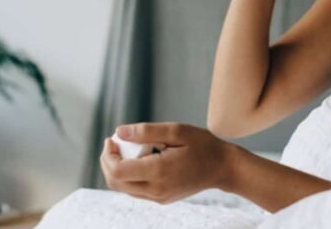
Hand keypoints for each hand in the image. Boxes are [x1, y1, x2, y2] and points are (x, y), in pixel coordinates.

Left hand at [99, 122, 236, 203]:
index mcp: (158, 172)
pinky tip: (138, 158)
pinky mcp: (161, 199)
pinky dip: (129, 175)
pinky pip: (135, 190)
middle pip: (115, 182)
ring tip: (127, 148)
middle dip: (107, 161)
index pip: (118, 171)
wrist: (223, 168)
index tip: (112, 139)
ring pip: (123, 188)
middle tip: (114, 143)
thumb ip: (146, 131)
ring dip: (117, 168)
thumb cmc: (202, 145)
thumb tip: (119, 132)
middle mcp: (156, 190)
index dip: (108, 155)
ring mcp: (158, 197)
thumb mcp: (176, 131)